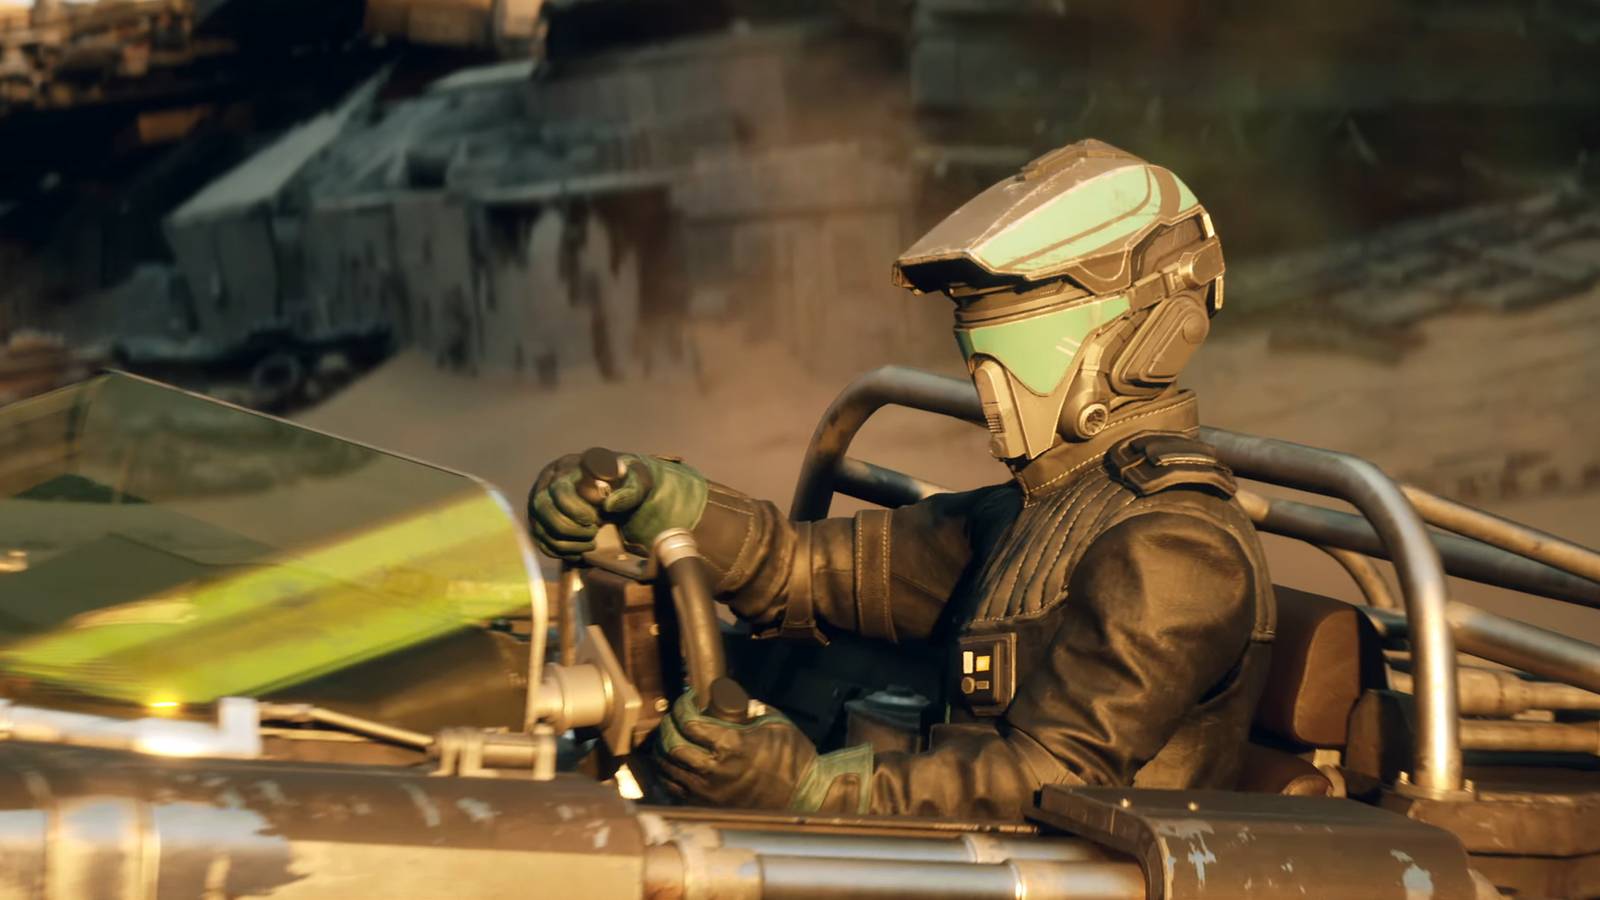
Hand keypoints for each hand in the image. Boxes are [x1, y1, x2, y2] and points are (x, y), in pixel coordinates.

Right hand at [527, 452, 706, 559]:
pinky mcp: (539, 520)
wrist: (614, 488)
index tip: (595, 520)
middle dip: (569, 528)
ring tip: (591, 542)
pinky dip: (561, 551)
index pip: (559, 488)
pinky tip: (582, 549)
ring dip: (567, 543)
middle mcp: (546, 481)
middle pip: (543, 508)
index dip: (574, 509)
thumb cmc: (625, 481)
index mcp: (567, 466)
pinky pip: (541, 542)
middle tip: (593, 532)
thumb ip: (629, 490)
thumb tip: (609, 504)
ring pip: (540, 528)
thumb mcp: (636, 481)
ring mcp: (539, 502)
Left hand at [654, 690, 873, 812]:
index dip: (683, 708)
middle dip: (668, 727)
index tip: (687, 700)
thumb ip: (752, 708)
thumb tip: (733, 700)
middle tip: (674, 718)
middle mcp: (715, 769)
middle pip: (673, 745)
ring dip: (664, 750)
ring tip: (669, 738)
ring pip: (670, 769)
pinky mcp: (710, 806)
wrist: (804, 795)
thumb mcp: (776, 722)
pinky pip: (677, 789)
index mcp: (731, 745)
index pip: (690, 723)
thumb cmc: (794, 757)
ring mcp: (710, 791)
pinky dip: (669, 774)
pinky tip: (673, 762)